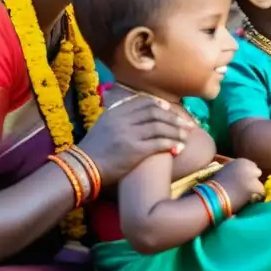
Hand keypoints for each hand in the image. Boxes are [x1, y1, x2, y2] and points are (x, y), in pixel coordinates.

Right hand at [79, 96, 194, 186]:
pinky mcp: (135, 150)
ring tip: (187, 136)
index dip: (160, 105)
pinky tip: (179, 147)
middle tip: (188, 124)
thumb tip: (138, 112)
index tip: (170, 110)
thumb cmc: (94, 149)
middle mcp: (123, 120)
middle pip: (156, 113)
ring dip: (177, 131)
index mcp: (116, 111)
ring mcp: (130, 134)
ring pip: (161, 127)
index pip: (144, 102)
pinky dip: (172, 144)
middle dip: (175, 118)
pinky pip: (160, 143)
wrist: (82, 167)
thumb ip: (119, 116)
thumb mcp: (103, 124)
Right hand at [213, 159, 263, 209]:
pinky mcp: (255, 187)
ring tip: (245, 196)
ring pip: (259, 184)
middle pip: (257, 173)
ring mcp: (253, 176)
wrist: (212, 196)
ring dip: (254, 190)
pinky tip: (248, 201)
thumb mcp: (224, 171)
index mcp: (240, 160)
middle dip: (252, 180)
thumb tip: (240, 176)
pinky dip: (256, 197)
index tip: (243, 182)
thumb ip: (235, 171)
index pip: (251, 166)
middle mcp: (249, 165)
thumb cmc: (213, 185)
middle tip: (246, 189)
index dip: (248, 175)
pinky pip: (260, 193)